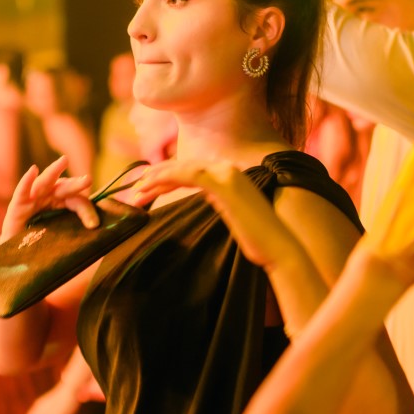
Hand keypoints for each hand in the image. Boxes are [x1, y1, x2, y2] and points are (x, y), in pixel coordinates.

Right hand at [0, 156, 98, 241]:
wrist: (19, 253)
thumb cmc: (42, 242)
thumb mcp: (61, 236)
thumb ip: (74, 227)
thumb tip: (96, 224)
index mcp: (63, 204)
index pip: (78, 202)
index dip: (86, 211)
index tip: (94, 224)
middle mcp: (49, 198)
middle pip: (64, 188)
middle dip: (75, 184)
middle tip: (87, 180)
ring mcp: (32, 200)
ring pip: (44, 183)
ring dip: (54, 171)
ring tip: (64, 161)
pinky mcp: (17, 206)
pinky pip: (22, 192)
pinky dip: (27, 180)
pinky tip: (33, 170)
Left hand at [130, 159, 302, 270]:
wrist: (278, 247)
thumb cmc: (258, 238)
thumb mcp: (233, 214)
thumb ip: (219, 201)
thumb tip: (206, 198)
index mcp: (230, 174)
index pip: (192, 170)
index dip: (167, 176)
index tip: (148, 188)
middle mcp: (228, 168)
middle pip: (184, 166)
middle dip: (157, 176)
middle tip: (136, 189)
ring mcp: (227, 173)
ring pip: (182, 167)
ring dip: (157, 177)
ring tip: (138, 190)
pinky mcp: (223, 183)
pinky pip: (188, 173)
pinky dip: (167, 176)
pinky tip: (152, 184)